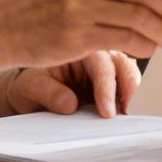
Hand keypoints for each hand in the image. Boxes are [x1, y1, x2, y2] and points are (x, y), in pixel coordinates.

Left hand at [0, 51, 143, 118]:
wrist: (29, 93)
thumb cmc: (30, 84)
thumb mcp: (29, 87)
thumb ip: (47, 92)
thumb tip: (70, 104)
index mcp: (77, 46)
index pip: (100, 63)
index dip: (106, 87)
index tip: (106, 112)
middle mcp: (96, 54)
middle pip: (123, 62)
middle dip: (129, 86)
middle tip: (124, 112)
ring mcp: (106, 68)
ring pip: (130, 72)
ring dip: (132, 92)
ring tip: (126, 115)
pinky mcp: (111, 83)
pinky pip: (127, 86)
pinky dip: (130, 99)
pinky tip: (125, 114)